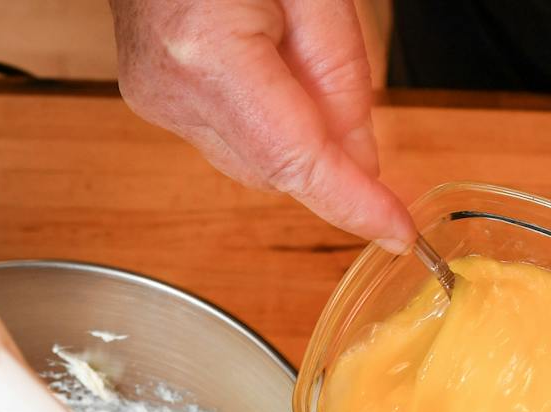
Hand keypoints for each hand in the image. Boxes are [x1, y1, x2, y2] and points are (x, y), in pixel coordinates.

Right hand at [109, 0, 414, 249]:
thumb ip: (342, 75)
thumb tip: (362, 162)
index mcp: (207, 52)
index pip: (294, 160)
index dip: (352, 203)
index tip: (397, 230)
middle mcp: (172, 89)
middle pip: (276, 169)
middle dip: (325, 148)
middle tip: (332, 71)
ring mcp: (156, 100)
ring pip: (254, 161)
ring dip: (292, 130)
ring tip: (282, 42)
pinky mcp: (154, 101)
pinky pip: (229, 139)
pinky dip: (263, 120)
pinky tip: (259, 58)